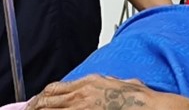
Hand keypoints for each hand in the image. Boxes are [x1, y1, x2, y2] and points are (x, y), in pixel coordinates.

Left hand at [25, 74, 188, 109]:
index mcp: (91, 82)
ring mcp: (83, 105)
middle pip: (49, 98)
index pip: (57, 89)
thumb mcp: (124, 85)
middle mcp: (83, 92)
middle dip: (35, 107)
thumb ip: (112, 85)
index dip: (43, 98)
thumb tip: (110, 85)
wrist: (153, 108)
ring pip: (51, 108)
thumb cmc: (142, 100)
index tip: (35, 104)